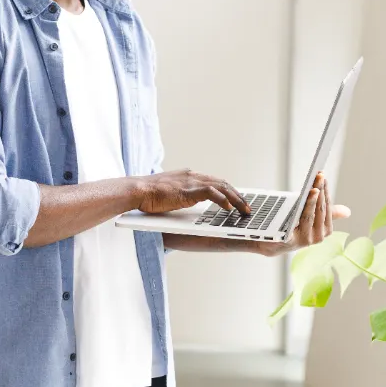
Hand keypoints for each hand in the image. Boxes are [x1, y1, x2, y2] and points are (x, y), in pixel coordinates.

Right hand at [136, 169, 252, 215]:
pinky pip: (211, 193)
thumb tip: (187, 201)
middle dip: (237, 195)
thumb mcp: (169, 192)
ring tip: (244, 210)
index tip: (237, 200)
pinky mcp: (188, 190)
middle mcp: (192, 176)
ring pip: (221, 187)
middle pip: (222, 183)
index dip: (228, 191)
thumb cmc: (148, 194)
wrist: (137, 190)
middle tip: (247, 207)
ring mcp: (191, 182)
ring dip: (236, 199)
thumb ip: (181, 194)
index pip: (214, 182)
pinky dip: (222, 200)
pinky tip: (229, 208)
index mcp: (188, 176)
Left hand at [257, 173, 349, 256]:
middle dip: (320, 191)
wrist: (273, 244)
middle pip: (319, 210)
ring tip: (313, 189)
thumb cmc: (294, 228)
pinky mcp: (290, 241)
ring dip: (311, 201)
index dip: (325, 191)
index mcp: (325, 230)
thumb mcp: (312, 219)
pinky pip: (295, 224)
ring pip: (309, 216)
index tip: (322, 176)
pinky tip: (298, 204)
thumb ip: (327, 214)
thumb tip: (348, 212)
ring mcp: (304, 240)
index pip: (327, 207)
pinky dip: (297, 214)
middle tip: (318, 177)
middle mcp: (318, 236)